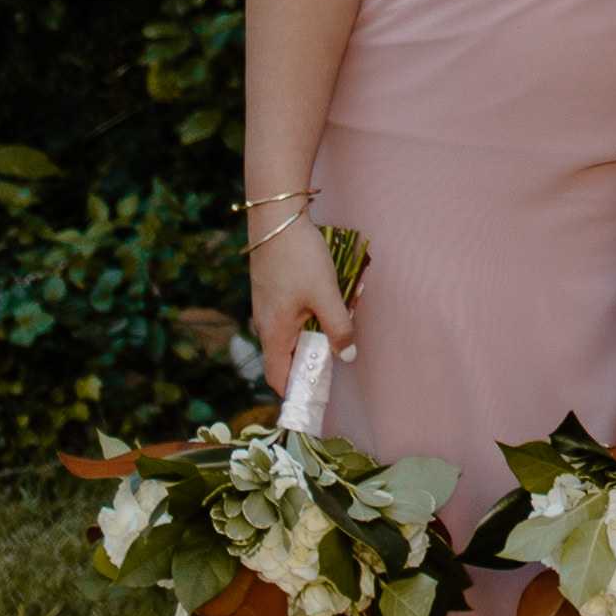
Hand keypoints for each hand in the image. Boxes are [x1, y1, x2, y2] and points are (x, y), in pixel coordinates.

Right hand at [248, 211, 340, 400]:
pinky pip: (299, 309)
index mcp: (274, 333)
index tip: (318, 397)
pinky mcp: (276, 290)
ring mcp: (270, 306)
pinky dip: (318, 307)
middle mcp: (267, 324)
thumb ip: (338, 327)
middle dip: (320, 351)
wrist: (276, 219)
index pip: (279, 378)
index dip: (296, 391)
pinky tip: (339, 288)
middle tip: (344, 343)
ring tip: (348, 304)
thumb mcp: (325, 294)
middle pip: (292, 354)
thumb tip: (347, 356)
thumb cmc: (299, 258)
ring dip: (323, 323)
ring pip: (299, 328)